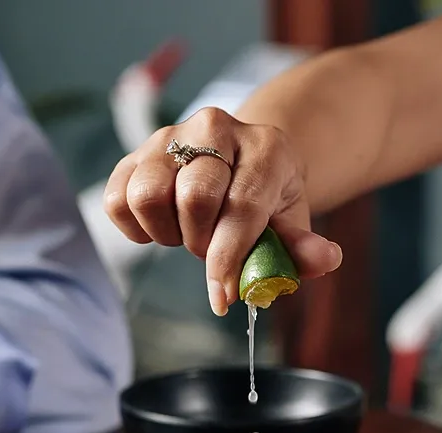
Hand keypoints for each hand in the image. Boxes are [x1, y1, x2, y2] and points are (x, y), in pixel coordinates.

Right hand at [103, 107, 342, 315]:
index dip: (230, 258)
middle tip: (212, 249)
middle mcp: (216, 127)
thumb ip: (303, 248)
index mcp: (265, 146)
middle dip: (202, 243)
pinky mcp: (136, 152)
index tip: (225, 295)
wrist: (243, 161)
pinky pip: (117, 199)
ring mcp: (170, 135)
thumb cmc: (269, 200)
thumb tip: (324, 259)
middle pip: (194, 197)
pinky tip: (161, 227)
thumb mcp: (293, 224)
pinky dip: (134, 227)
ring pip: (147, 194)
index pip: (243, 205)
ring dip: (166, 232)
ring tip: (187, 234)